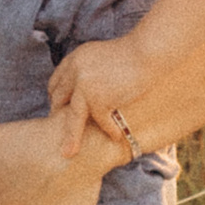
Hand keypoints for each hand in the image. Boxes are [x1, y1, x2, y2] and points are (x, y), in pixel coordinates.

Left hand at [46, 42, 148, 168]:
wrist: (147, 52)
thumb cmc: (132, 54)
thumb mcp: (101, 56)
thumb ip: (88, 69)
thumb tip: (83, 87)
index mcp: (75, 59)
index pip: (57, 81)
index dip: (57, 97)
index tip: (58, 110)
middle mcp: (75, 72)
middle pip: (59, 99)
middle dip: (58, 116)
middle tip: (60, 133)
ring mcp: (85, 86)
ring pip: (72, 117)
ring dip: (70, 137)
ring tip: (68, 153)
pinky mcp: (99, 99)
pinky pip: (101, 121)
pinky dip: (110, 129)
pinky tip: (115, 137)